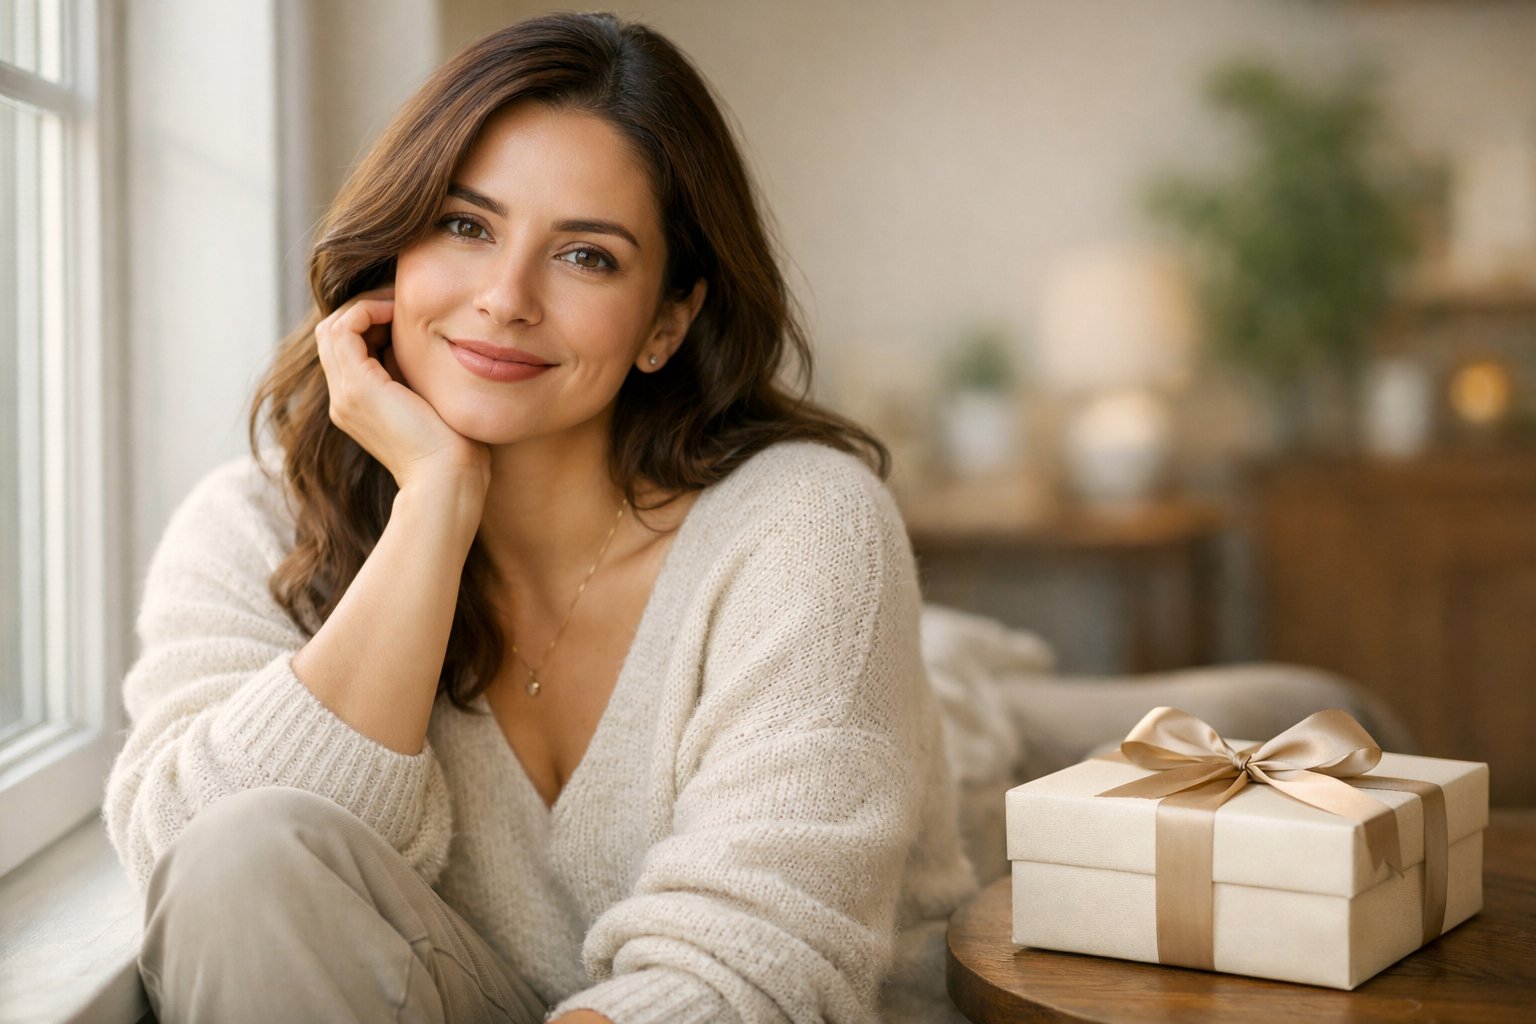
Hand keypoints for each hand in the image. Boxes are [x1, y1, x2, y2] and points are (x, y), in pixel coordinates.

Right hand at [314, 288, 489, 497]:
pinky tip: (398, 312)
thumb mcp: (426, 400)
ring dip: (364, 306)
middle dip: (363, 309)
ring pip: (332, 328)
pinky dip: (367, 311)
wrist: (448, 479)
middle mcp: (343, 400)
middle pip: (331, 334)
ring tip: (399, 303)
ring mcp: (345, 395)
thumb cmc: (453, 446)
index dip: (368, 321)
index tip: (403, 312)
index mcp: (357, 404)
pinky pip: (344, 330)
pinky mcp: (359, 388)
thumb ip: (412, 374)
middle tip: (400, 300)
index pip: (343, 347)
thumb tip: (420, 339)